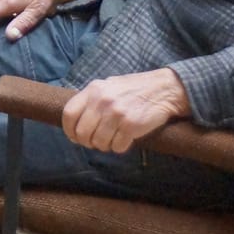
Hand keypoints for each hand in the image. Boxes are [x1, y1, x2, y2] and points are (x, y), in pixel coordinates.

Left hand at [60, 68, 190, 153]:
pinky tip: (125, 139)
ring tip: (113, 139)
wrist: (164, 89)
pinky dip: (119, 147)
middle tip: (96, 142)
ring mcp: (116, 113)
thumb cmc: (135, 89)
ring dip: (105, 146)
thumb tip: (76, 119)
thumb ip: (92, 99)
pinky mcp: (131, 125)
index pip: (69, 114)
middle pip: (82, 132)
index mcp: (94, 89)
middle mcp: (102, 101)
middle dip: (87, 142)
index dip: (69, 130)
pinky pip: (117, 147)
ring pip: (99, 142)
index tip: (75, 137)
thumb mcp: (109, 86)